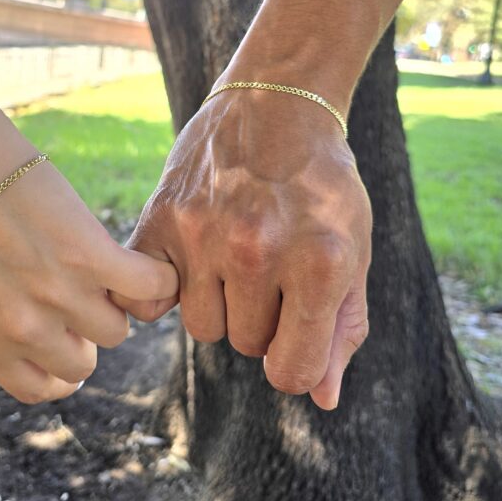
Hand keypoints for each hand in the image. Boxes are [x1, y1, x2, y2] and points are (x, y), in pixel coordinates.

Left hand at [0, 87, 178, 403]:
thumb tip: (33, 334)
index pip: (42, 388)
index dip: (60, 366)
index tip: (67, 339)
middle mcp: (25, 330)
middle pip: (84, 361)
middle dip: (84, 332)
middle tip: (83, 294)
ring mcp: (61, 295)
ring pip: (116, 327)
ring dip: (115, 301)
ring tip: (106, 268)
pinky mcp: (92, 256)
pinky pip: (150, 287)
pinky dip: (158, 278)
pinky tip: (147, 263)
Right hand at [111, 83, 371, 409]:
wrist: (275, 102)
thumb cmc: (322, 182)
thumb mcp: (353, 247)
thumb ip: (342, 326)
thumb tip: (323, 398)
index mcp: (320, 263)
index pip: (292, 372)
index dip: (295, 360)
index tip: (295, 333)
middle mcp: (258, 249)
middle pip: (246, 345)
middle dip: (262, 319)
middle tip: (271, 267)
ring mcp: (203, 233)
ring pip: (203, 326)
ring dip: (220, 304)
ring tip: (235, 254)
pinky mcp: (162, 218)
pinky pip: (148, 299)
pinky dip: (166, 291)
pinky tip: (191, 260)